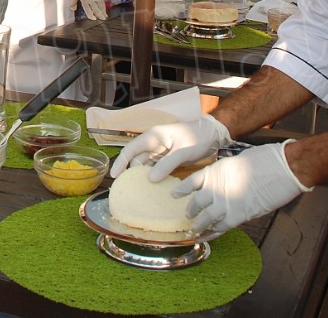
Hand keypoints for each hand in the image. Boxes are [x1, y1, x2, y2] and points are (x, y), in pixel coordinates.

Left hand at [73, 0, 105, 20]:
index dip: (91, 14)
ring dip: (103, 11)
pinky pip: (102, 0)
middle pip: (96, 8)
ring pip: (100, 4)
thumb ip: (73, 1)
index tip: (93, 19)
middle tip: (101, 19)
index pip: (88, 9)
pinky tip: (104, 8)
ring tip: (104, 16)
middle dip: (99, 14)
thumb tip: (73, 9)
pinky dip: (104, 5)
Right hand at [110, 114, 231, 180]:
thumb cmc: (197, 137)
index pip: (131, 149)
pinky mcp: (167, 158)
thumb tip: (150, 179)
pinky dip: (153, 177)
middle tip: (127, 190)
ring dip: (142, 177)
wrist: (213, 135)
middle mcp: (153, 144)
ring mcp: (160, 151)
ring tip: (138, 192)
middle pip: (136, 159)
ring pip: (145, 166)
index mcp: (153, 137)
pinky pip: (155, 169)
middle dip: (131, 173)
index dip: (121, 162)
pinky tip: (152, 189)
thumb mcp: (182, 151)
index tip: (114, 176)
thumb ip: (167, 164)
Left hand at [176, 141, 311, 232]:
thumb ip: (226, 174)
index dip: (182, 189)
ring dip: (199, 225)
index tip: (174, 194)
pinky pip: (221, 227)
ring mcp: (226, 202)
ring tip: (194, 230)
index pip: (191, 181)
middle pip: (196, 202)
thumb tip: (223, 183)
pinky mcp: (238, 215)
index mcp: (215, 171)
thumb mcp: (237, 162)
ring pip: (205, 218)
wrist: (281, 168)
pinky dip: (214, 233)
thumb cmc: (264, 160)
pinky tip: (210, 236)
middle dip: (191, 210)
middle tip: (187, 216)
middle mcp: (216, 187)